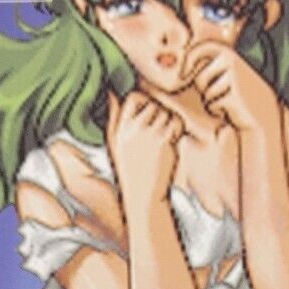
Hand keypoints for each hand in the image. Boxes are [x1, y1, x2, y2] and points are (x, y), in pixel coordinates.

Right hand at [106, 91, 182, 211]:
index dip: (143, 100)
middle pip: (152, 103)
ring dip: (168, 121)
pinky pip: (175, 123)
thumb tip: (110, 93)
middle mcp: (133, 130)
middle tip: (157, 129)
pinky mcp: (164, 142)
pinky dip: (177, 129)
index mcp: (120, 128)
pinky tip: (171, 141)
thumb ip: (113, 117)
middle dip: (158, 113)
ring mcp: (149, 135)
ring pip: (165, 112)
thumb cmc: (129, 169)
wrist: (143, 195)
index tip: (147, 112)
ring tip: (163, 137)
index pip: (133, 97)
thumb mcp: (113, 143)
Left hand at [187, 42, 278, 134]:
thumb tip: (180, 70)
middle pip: (200, 77)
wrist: (262, 112)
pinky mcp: (234, 95)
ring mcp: (234, 78)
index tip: (182, 74)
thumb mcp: (226, 74)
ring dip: (212, 101)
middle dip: (204, 89)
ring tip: (227, 100)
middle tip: (220, 93)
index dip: (189, 60)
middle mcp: (232, 61)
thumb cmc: (239, 94)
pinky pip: (213, 104)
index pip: (203, 49)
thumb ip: (209, 66)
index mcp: (230, 53)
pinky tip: (231, 109)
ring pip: (206, 93)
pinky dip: (218, 110)